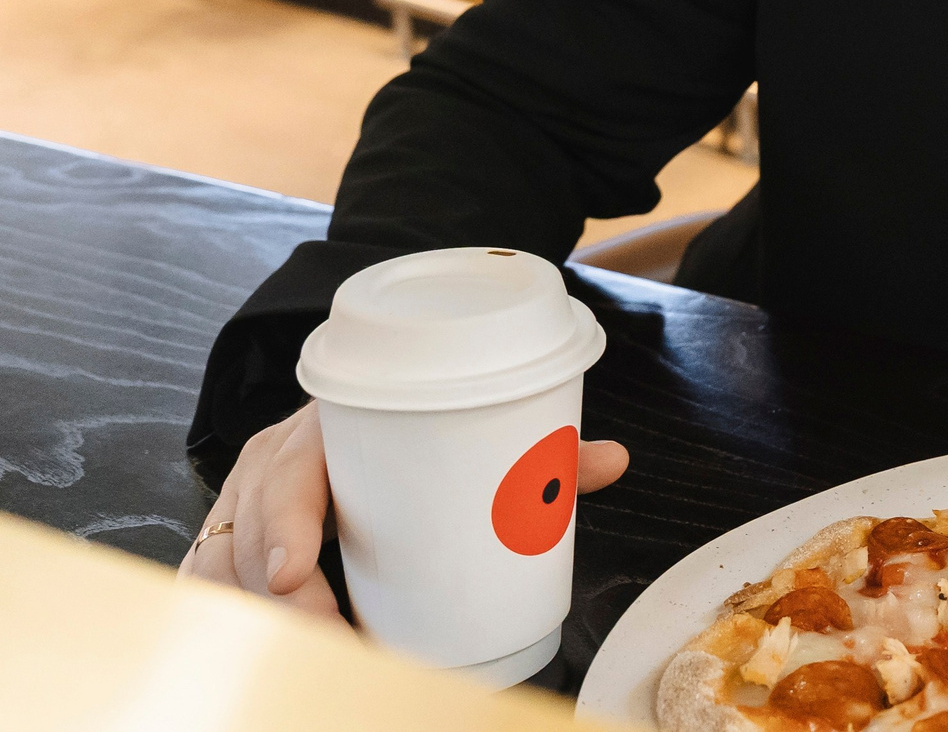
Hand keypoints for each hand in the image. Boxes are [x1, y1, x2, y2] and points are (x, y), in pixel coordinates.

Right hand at [179, 400, 629, 620]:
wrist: (347, 411)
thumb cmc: (405, 430)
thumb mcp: (454, 432)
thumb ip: (532, 453)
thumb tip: (615, 460)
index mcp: (319, 429)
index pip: (287, 472)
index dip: (286, 523)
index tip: (298, 574)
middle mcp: (269, 466)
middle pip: (249, 533)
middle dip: (279, 596)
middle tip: (328, 637)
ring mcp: (242, 506)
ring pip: (220, 567)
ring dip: (259, 618)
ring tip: (318, 654)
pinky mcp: (234, 544)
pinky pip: (211, 586)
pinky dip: (230, 624)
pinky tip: (261, 657)